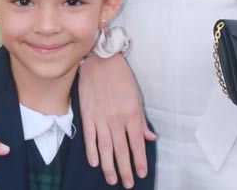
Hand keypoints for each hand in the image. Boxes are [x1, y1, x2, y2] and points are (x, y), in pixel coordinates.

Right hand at [78, 54, 156, 187]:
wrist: (101, 59)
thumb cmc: (121, 77)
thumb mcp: (137, 97)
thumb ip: (141, 120)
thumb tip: (150, 138)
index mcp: (131, 113)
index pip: (136, 143)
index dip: (139, 160)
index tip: (141, 173)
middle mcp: (116, 118)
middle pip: (121, 149)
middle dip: (125, 169)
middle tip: (127, 183)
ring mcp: (100, 117)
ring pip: (105, 147)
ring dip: (109, 165)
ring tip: (112, 179)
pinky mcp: (87, 114)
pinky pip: (89, 136)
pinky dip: (91, 151)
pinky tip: (95, 163)